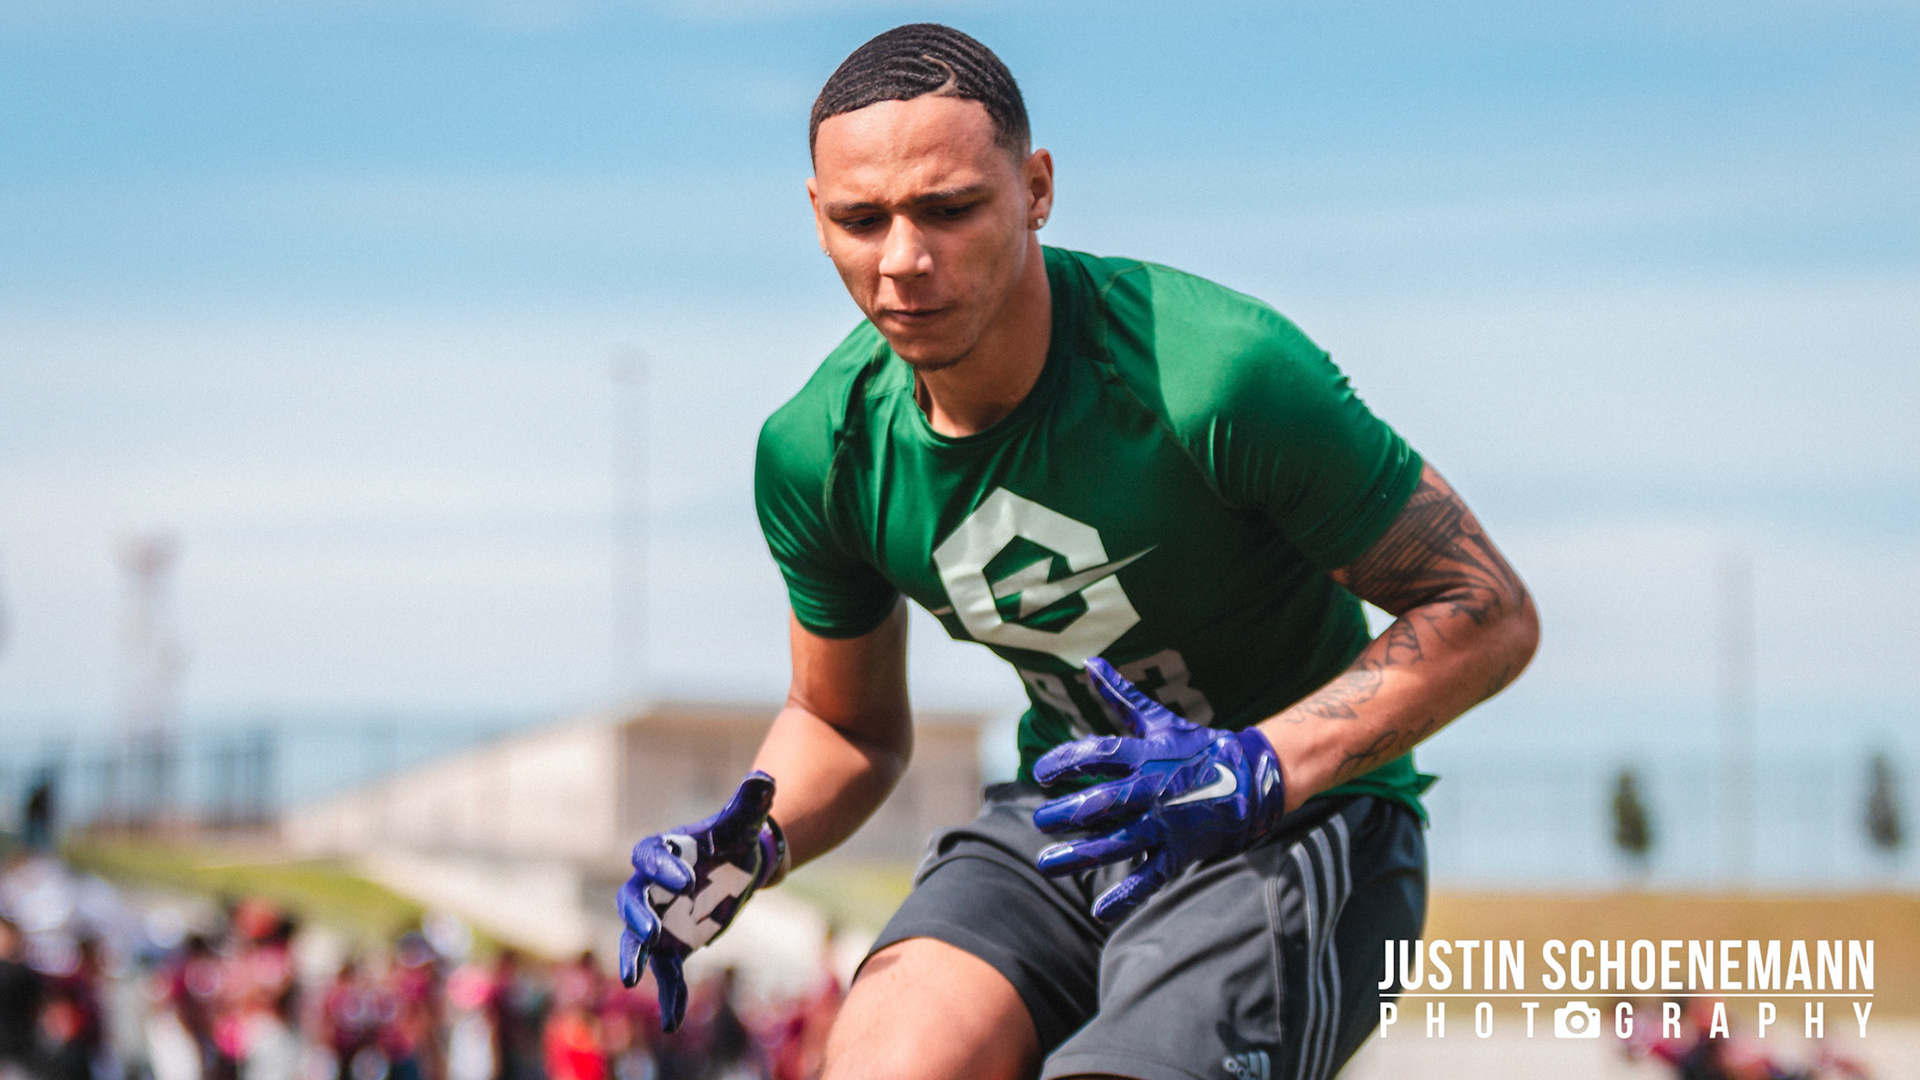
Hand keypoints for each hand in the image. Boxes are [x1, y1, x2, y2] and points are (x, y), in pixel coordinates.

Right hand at [616, 771, 783, 1030]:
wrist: (736, 864)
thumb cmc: (733, 838)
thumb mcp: (742, 822)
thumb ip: (749, 802)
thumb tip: (766, 778)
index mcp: (665, 850)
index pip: (650, 856)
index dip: (663, 867)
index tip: (684, 878)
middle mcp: (652, 885)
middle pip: (633, 900)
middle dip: (638, 917)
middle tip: (650, 932)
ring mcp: (659, 917)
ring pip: (636, 939)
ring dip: (635, 956)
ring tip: (633, 978)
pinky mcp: (672, 944)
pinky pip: (666, 970)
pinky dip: (669, 993)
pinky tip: (674, 1019)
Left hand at [1032, 657, 1285, 921]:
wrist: (1252, 779)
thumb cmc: (1196, 747)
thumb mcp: (1158, 720)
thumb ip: (1120, 697)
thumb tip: (1090, 662)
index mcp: (1146, 755)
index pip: (1099, 755)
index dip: (1067, 761)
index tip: (1040, 772)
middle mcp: (1153, 789)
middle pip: (1104, 802)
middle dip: (1068, 812)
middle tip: (1040, 819)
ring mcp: (1166, 824)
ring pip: (1119, 843)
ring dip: (1081, 855)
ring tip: (1047, 863)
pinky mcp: (1179, 852)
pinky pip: (1151, 877)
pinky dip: (1127, 896)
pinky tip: (1100, 911)